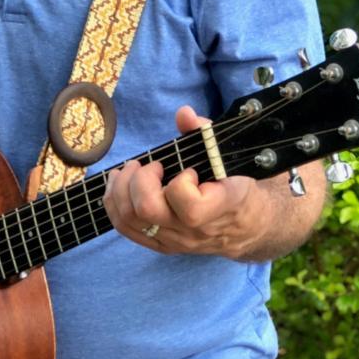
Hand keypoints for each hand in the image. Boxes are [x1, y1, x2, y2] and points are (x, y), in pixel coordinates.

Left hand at [103, 105, 268, 258]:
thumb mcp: (227, 157)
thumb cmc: (234, 185)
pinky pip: (125, 229)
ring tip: (130, 170)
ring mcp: (173, 241)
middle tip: (152, 166)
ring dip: (121, 189)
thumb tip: (183, 113)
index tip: (189, 170)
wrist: (244, 225)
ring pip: (130, 219)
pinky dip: (114, 204)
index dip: (181, 182)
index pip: (188, 206)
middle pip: (147, 210)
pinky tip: (120, 184)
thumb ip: (204, 134)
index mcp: (216, 210)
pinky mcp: (159, 245)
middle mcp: (191, 231)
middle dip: (140, 180)